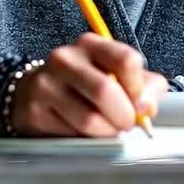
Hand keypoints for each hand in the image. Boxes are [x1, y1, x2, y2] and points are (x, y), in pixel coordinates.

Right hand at [10, 32, 168, 136]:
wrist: (34, 91)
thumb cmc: (85, 82)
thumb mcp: (114, 72)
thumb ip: (143, 85)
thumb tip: (148, 106)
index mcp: (91, 44)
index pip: (126, 60)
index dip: (139, 89)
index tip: (141, 104)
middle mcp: (65, 59)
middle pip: (105, 91)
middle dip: (124, 116)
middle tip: (126, 124)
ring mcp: (46, 84)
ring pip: (89, 120)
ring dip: (106, 132)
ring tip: (107, 129)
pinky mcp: (34, 111)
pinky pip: (70, 135)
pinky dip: (85, 140)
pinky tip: (83, 131)